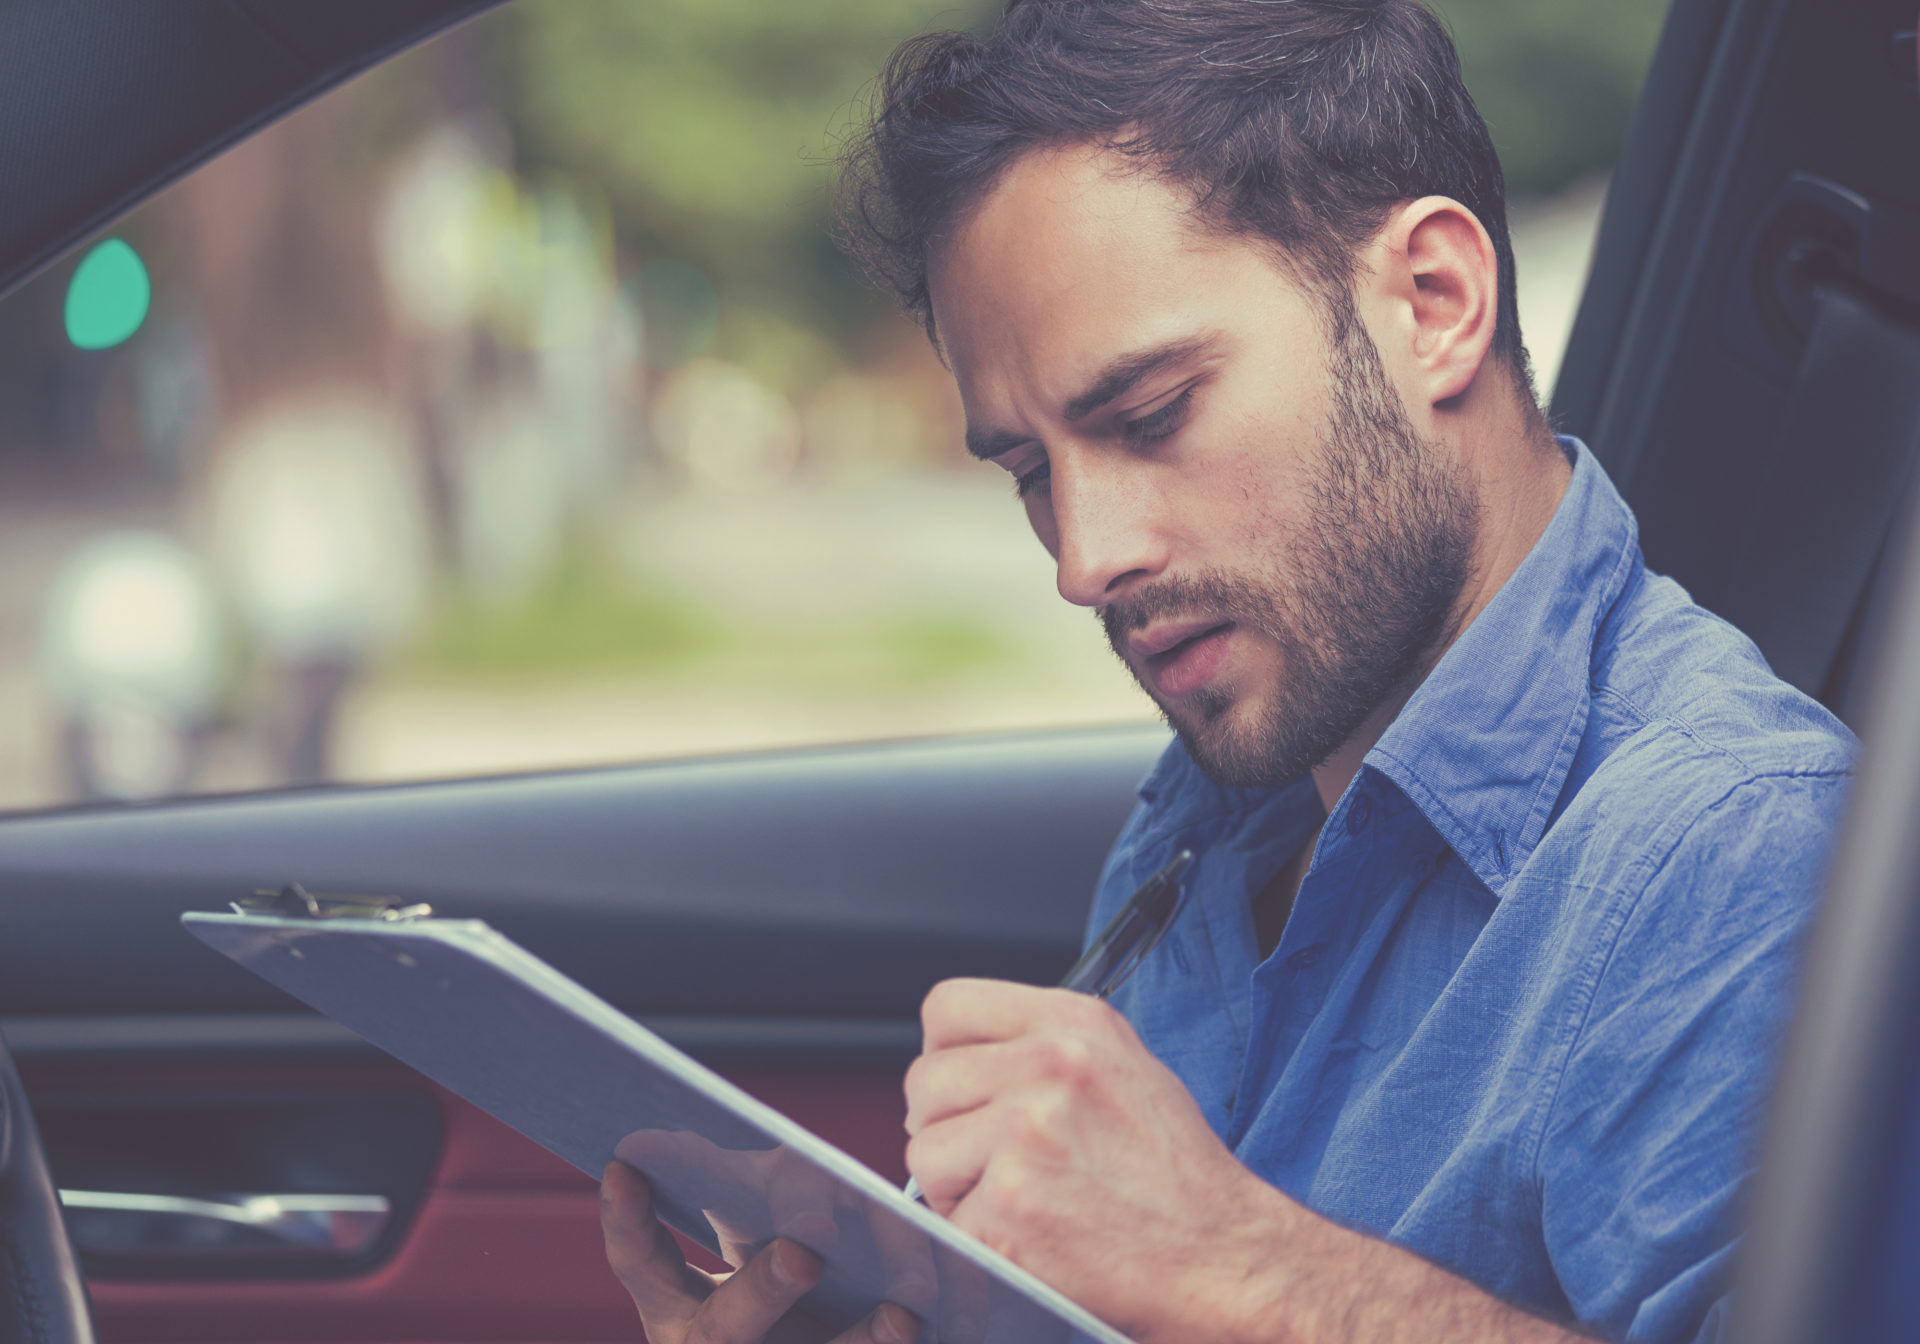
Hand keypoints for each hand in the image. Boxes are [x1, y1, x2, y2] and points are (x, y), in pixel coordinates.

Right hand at [600, 1161, 918, 1343]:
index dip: (629, 1221)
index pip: (641, 1264)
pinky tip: (941, 1323)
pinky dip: (915, 1343)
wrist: (813, 1335)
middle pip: (725, 1331)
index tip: (625, 1163)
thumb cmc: (777, 1280)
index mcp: (678, 1307)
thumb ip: (724, 1185)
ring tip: (905, 1311)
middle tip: (806, 1250)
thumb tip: (671, 1131)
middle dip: (763, 1290)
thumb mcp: (746, 1231)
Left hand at [903, 979, 1290, 1343]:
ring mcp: (1027, 1136)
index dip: (945, 1054)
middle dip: (947, 1129)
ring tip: (1022, 1201)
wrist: (1223, 1257)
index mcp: (1075, 1024)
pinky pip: (948, 1222)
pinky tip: (1034, 1240)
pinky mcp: (1011, 1208)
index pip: (946, 1006)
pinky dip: (980, 1241)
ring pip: (924, 1152)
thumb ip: (1041, 1048)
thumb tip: (958, 1061)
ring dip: (957, 1189)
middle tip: (997, 1163)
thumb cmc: (1175, 1174)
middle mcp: (1050, 1066)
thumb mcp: (1122, 1068)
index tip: (963, 1090)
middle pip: (924, 1083)